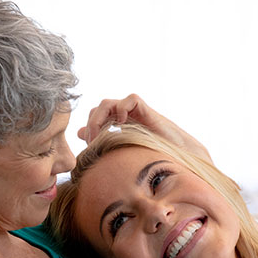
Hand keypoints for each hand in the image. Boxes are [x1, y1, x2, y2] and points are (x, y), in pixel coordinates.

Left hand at [78, 94, 210, 159]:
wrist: (179, 156)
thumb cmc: (152, 156)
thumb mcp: (122, 151)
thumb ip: (102, 140)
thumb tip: (79, 134)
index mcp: (118, 125)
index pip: (95, 117)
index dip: (88, 128)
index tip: (89, 146)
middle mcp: (125, 116)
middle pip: (98, 109)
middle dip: (92, 124)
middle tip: (91, 142)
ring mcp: (135, 113)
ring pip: (109, 103)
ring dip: (100, 118)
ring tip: (101, 135)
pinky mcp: (146, 111)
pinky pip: (130, 100)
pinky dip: (122, 109)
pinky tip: (122, 124)